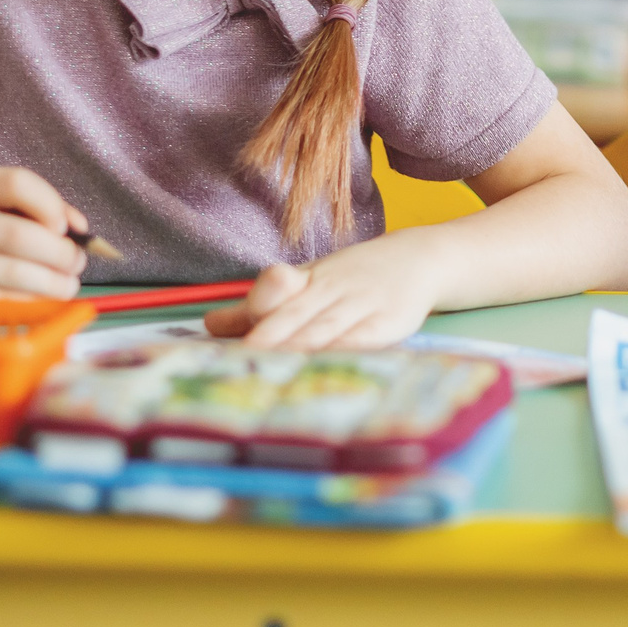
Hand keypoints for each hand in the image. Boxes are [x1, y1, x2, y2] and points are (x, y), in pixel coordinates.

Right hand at [0, 166, 87, 299]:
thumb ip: (31, 207)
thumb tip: (79, 229)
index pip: (15, 183)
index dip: (51, 204)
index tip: (64, 227)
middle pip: (19, 235)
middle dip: (61, 252)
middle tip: (77, 261)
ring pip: (15, 274)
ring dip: (54, 282)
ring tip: (67, 283)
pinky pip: (2, 300)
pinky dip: (32, 300)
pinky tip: (40, 297)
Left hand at [202, 230, 447, 349]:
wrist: (417, 259)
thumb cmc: (352, 278)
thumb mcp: (307, 282)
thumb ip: (260, 306)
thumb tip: (210, 324)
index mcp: (306, 280)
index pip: (275, 290)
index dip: (254, 308)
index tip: (218, 329)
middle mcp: (331, 289)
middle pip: (295, 313)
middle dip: (267, 336)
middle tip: (240, 359)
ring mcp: (361, 305)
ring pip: (325, 328)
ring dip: (300, 346)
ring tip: (272, 367)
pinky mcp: (389, 323)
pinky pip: (364, 338)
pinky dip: (345, 351)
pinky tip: (329, 364)